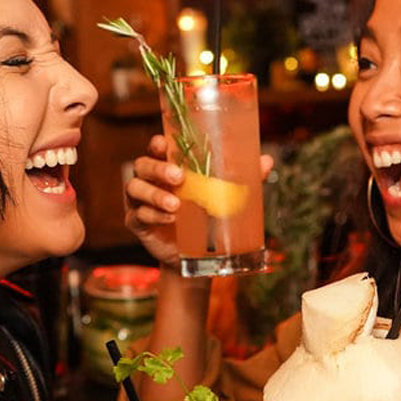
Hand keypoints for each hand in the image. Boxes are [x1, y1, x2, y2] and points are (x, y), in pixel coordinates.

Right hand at [124, 136, 274, 266]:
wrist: (198, 255)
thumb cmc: (209, 216)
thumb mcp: (226, 197)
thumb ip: (243, 179)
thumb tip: (266, 161)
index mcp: (168, 167)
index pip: (156, 149)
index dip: (157, 144)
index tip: (164, 144)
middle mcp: (150, 180)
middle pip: (142, 165)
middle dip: (158, 169)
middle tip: (179, 177)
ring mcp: (140, 201)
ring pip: (134, 188)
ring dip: (155, 195)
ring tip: (176, 205)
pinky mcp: (137, 223)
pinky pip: (138, 214)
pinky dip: (153, 215)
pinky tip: (170, 220)